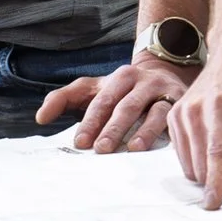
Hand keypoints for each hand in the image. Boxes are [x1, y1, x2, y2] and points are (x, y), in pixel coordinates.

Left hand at [36, 56, 192, 152]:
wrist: (166, 70)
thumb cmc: (122, 89)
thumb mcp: (94, 88)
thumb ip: (64, 98)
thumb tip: (40, 117)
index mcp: (120, 78)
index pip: (102, 101)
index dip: (91, 121)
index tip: (81, 142)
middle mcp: (143, 82)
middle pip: (126, 106)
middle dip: (113, 128)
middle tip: (101, 149)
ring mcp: (165, 92)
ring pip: (154, 112)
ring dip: (144, 131)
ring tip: (132, 149)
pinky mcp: (181, 105)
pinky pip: (176, 120)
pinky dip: (169, 134)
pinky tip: (163, 149)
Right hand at [169, 42, 221, 208]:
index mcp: (221, 105)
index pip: (217, 153)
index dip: (219, 182)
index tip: (215, 204)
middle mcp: (194, 111)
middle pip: (204, 167)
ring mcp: (180, 115)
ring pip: (193, 168)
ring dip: (217, 172)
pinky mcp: (174, 120)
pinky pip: (186, 158)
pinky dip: (205, 163)